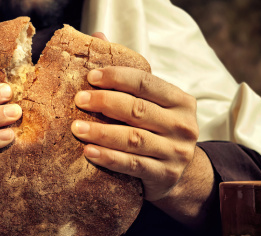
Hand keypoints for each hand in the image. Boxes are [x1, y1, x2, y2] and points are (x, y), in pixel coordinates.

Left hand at [71, 66, 198, 200]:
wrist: (176, 172)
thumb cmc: (156, 129)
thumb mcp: (150, 102)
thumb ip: (127, 74)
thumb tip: (98, 36)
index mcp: (181, 101)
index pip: (147, 83)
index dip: (117, 77)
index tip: (91, 77)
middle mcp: (183, 125)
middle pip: (139, 110)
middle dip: (105, 103)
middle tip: (79, 100)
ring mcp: (176, 152)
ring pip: (134, 139)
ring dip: (102, 132)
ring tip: (76, 128)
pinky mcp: (165, 175)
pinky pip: (132, 165)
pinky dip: (109, 157)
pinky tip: (89, 152)